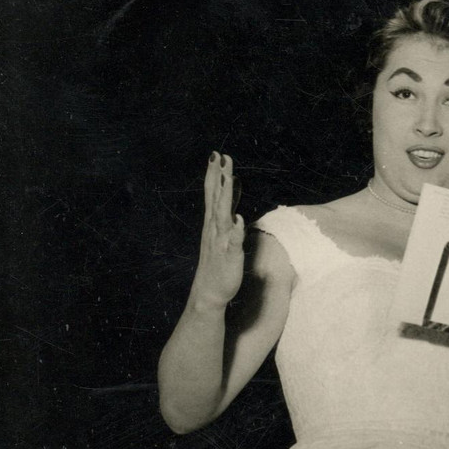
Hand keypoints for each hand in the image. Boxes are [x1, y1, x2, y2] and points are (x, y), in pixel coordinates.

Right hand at [191, 151, 244, 309]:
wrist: (209, 293)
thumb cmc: (217, 266)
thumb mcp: (222, 238)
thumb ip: (227, 218)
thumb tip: (233, 204)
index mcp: (212, 224)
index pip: (212, 194)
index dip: (214, 174)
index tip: (216, 155)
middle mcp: (214, 229)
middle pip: (215, 198)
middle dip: (218, 176)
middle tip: (219, 155)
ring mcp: (220, 241)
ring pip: (223, 214)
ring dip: (225, 195)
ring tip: (227, 177)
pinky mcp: (229, 256)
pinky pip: (232, 242)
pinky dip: (235, 230)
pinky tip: (239, 219)